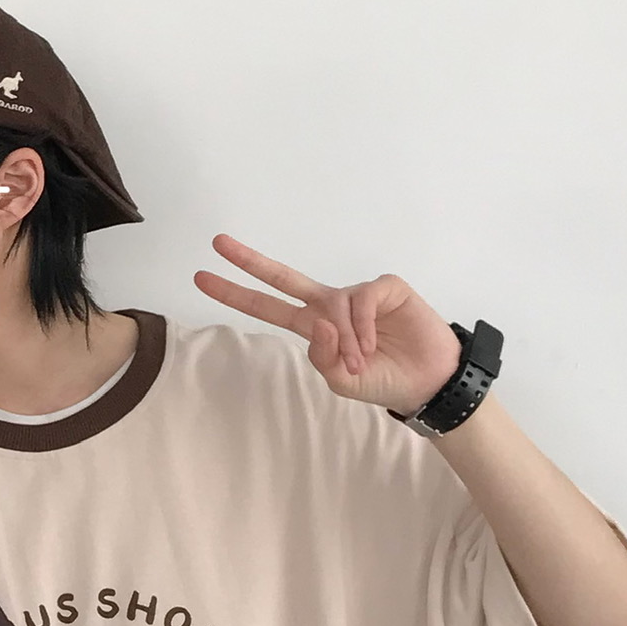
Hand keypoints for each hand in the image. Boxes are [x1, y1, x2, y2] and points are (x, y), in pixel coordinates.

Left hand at [193, 235, 461, 413]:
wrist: (423, 382)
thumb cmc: (380, 380)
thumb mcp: (340, 381)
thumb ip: (321, 357)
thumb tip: (318, 323)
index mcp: (313, 326)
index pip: (268, 306)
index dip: (237, 294)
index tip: (202, 277)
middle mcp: (330, 305)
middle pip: (284, 278)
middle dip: (251, 262)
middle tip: (218, 243)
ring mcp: (357, 295)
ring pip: (333, 306)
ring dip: (344, 340)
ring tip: (360, 361)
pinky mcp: (385, 288)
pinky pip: (362, 300)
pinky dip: (361, 326)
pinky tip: (370, 343)